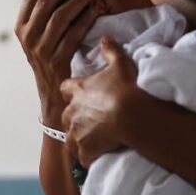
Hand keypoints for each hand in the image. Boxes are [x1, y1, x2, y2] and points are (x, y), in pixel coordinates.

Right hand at [14, 0, 102, 123]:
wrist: (52, 94)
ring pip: (60, 16)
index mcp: (20, 27)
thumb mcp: (35, 35)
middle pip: (45, 3)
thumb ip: (33, 10)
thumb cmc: (47, 58)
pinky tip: (97, 8)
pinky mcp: (57, 60)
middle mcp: (27, 37)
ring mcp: (41, 50)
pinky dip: (87, 19)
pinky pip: (74, 34)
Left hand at [60, 36, 141, 165]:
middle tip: (89, 120)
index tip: (79, 94)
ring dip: (79, 139)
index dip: (72, 91)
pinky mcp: (84, 149)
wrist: (131, 115)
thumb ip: (111, 51)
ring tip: (92, 141)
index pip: (65, 88)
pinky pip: (81, 156)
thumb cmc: (125, 88)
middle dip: (74, 118)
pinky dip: (87, 157)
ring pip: (70, 138)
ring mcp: (76, 132)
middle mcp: (72, 112)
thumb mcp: (120, 64)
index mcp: (78, 91)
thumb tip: (105, 37)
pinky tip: (97, 156)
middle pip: (66, 115)